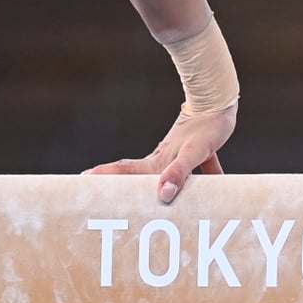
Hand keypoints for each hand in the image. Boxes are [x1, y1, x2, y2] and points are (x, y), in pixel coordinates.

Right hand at [83, 103, 234, 204]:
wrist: (220, 100)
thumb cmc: (206, 126)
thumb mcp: (192, 153)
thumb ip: (178, 172)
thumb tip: (164, 194)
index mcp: (157, 161)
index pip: (126, 170)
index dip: (104, 176)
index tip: (83, 179)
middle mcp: (164, 159)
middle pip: (141, 177)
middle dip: (125, 188)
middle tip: (109, 198)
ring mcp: (179, 154)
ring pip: (168, 176)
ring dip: (164, 188)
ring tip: (161, 202)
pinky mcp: (197, 150)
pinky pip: (197, 169)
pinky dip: (205, 180)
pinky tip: (215, 189)